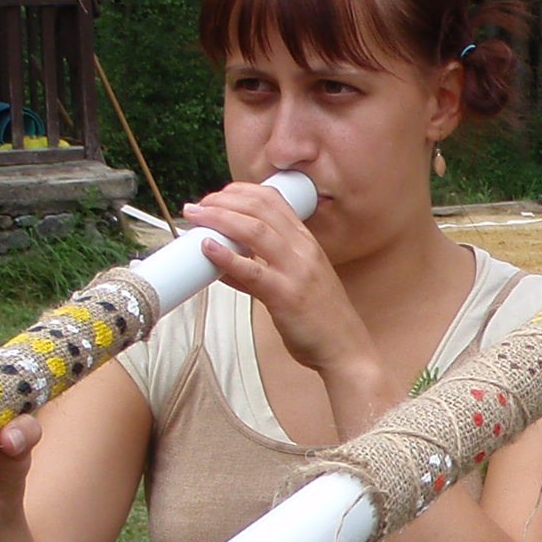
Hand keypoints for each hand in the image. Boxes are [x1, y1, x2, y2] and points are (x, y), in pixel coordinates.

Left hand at [181, 182, 372, 379]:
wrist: (345, 350)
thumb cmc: (320, 319)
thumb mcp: (294, 282)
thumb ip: (260, 268)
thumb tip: (223, 259)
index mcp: (306, 243)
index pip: (274, 200)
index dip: (242, 192)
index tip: (218, 196)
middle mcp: (303, 250)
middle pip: (260, 208)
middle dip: (224, 201)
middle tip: (199, 206)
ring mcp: (296, 271)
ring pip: (254, 230)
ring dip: (220, 219)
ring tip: (196, 217)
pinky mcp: (286, 296)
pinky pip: (253, 271)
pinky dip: (227, 256)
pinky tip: (208, 248)